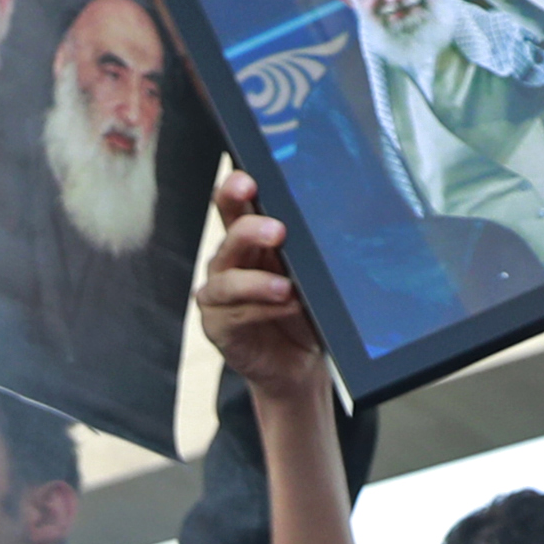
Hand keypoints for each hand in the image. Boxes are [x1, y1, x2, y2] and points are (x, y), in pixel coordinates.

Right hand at [195, 171, 329, 397]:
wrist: (296, 362)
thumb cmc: (301, 312)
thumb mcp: (308, 276)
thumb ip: (305, 252)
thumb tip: (326, 228)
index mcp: (250, 239)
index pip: (236, 204)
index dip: (236, 189)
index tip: (248, 182)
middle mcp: (230, 261)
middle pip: (229, 234)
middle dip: (249, 229)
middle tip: (277, 231)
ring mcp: (220, 293)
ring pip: (227, 279)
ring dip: (257, 281)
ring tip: (285, 287)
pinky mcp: (217, 324)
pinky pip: (234, 313)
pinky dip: (261, 309)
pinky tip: (284, 307)